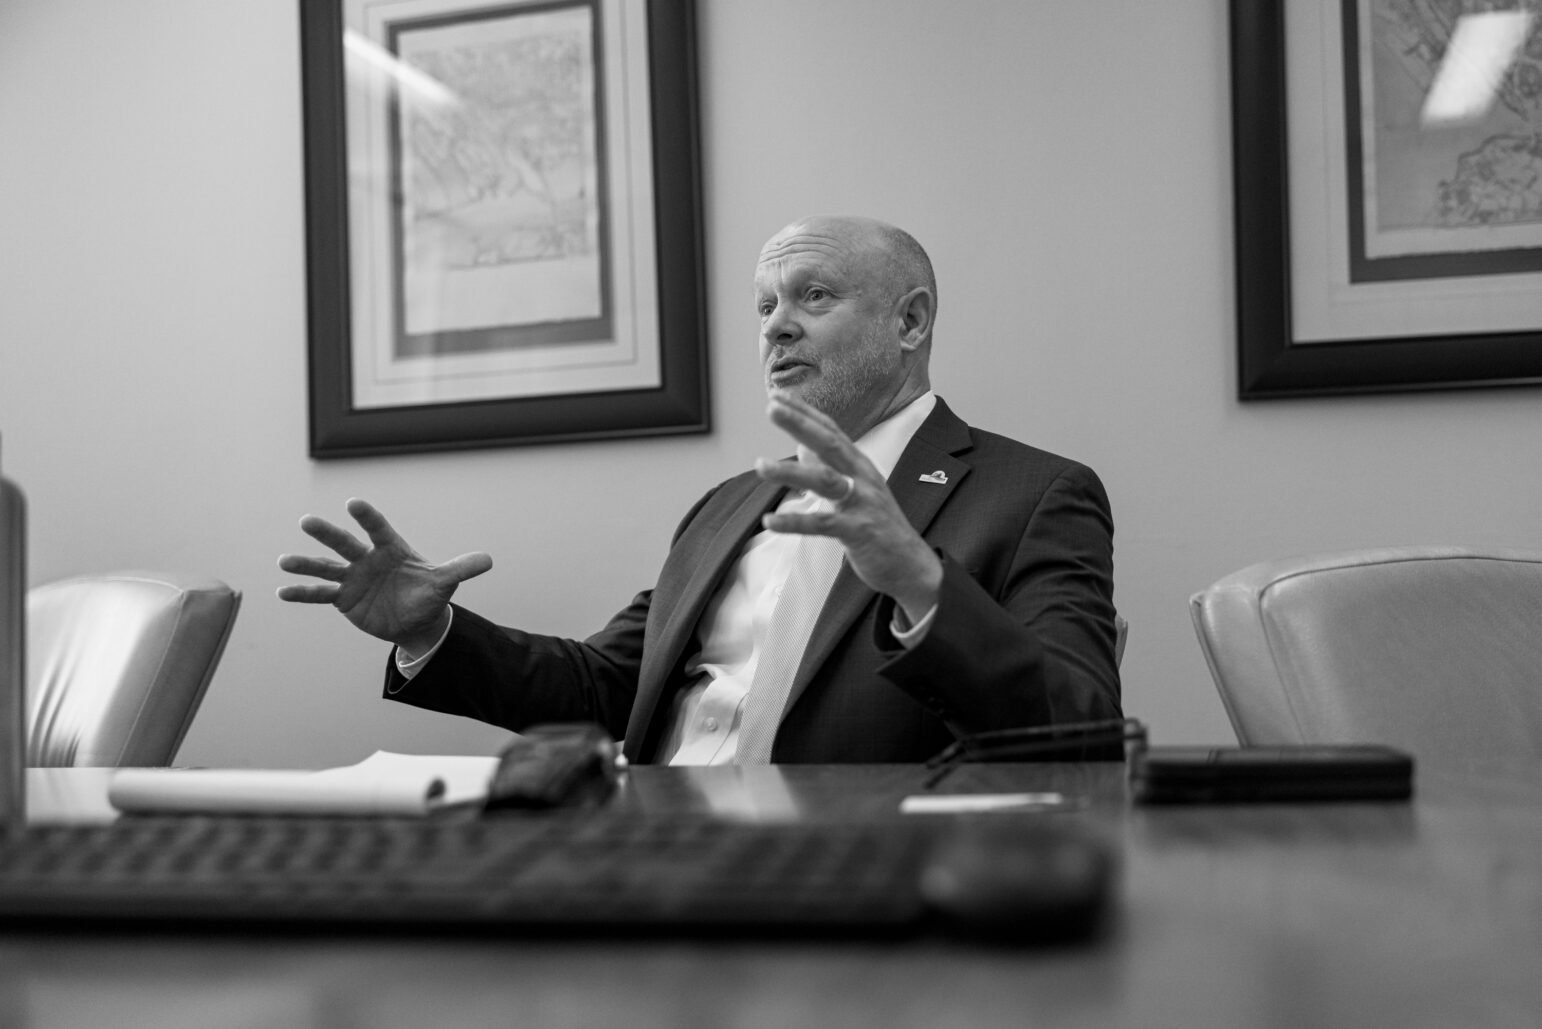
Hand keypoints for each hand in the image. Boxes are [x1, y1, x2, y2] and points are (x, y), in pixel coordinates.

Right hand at [276, 498, 491, 654]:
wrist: (416, 621)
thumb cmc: (429, 594)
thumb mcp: (445, 582)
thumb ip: (462, 569)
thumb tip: (489, 560)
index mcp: (391, 549)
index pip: (378, 529)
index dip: (368, 517)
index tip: (354, 503)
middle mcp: (367, 559)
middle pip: (345, 544)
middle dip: (327, 534)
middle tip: (306, 522)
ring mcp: (353, 578)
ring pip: (326, 568)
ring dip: (305, 565)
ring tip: (284, 561)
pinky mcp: (344, 599)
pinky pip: (320, 595)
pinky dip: (302, 593)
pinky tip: (281, 592)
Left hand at [755, 392, 941, 621]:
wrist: (910, 564)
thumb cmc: (878, 525)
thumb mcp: (856, 490)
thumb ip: (830, 468)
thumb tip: (803, 448)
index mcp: (859, 465)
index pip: (830, 430)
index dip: (804, 412)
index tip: (777, 395)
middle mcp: (862, 477)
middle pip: (829, 444)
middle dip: (800, 424)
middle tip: (771, 408)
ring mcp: (862, 503)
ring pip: (824, 480)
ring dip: (790, 471)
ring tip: (760, 465)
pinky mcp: (859, 530)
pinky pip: (823, 524)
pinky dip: (795, 522)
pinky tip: (770, 521)